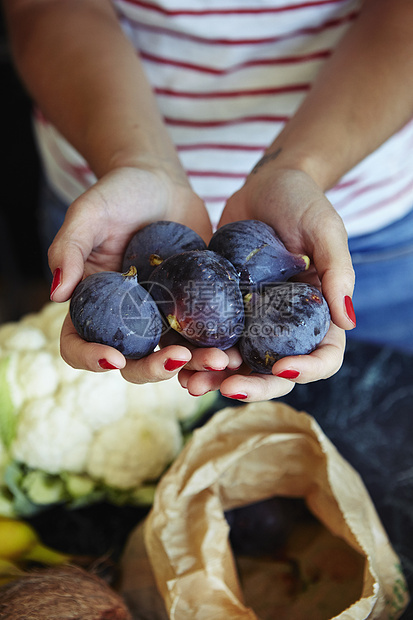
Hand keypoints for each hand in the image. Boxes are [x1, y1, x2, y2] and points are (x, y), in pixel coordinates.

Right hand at [48, 165, 227, 381]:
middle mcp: (125, 318)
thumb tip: (57, 295)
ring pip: (173, 354)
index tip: (113, 357)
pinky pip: (204, 333)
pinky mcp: (193, 306)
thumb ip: (68, 249)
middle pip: (131, 361)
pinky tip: (235, 347)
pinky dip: (219, 344)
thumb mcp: (87, 213)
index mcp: (91, 304)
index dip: (90, 358)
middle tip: (176, 358)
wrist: (162, 183)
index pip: (78, 342)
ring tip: (219, 360)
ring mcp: (161, 316)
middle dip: (152, 369)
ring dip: (195, 364)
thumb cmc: (117, 194)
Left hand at [178, 167, 355, 401]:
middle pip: (275, 371)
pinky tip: (175, 357)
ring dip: (216, 377)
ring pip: (238, 362)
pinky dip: (194, 351)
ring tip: (190, 383)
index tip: (283, 367)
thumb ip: (338, 272)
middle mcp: (285, 324)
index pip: (323, 356)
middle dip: (253, 385)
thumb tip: (349, 321)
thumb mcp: (325, 230)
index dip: (307, 370)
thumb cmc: (302, 201)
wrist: (262, 184)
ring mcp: (252, 319)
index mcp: (319, 313)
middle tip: (227, 388)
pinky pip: (210, 337)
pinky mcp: (223, 308)